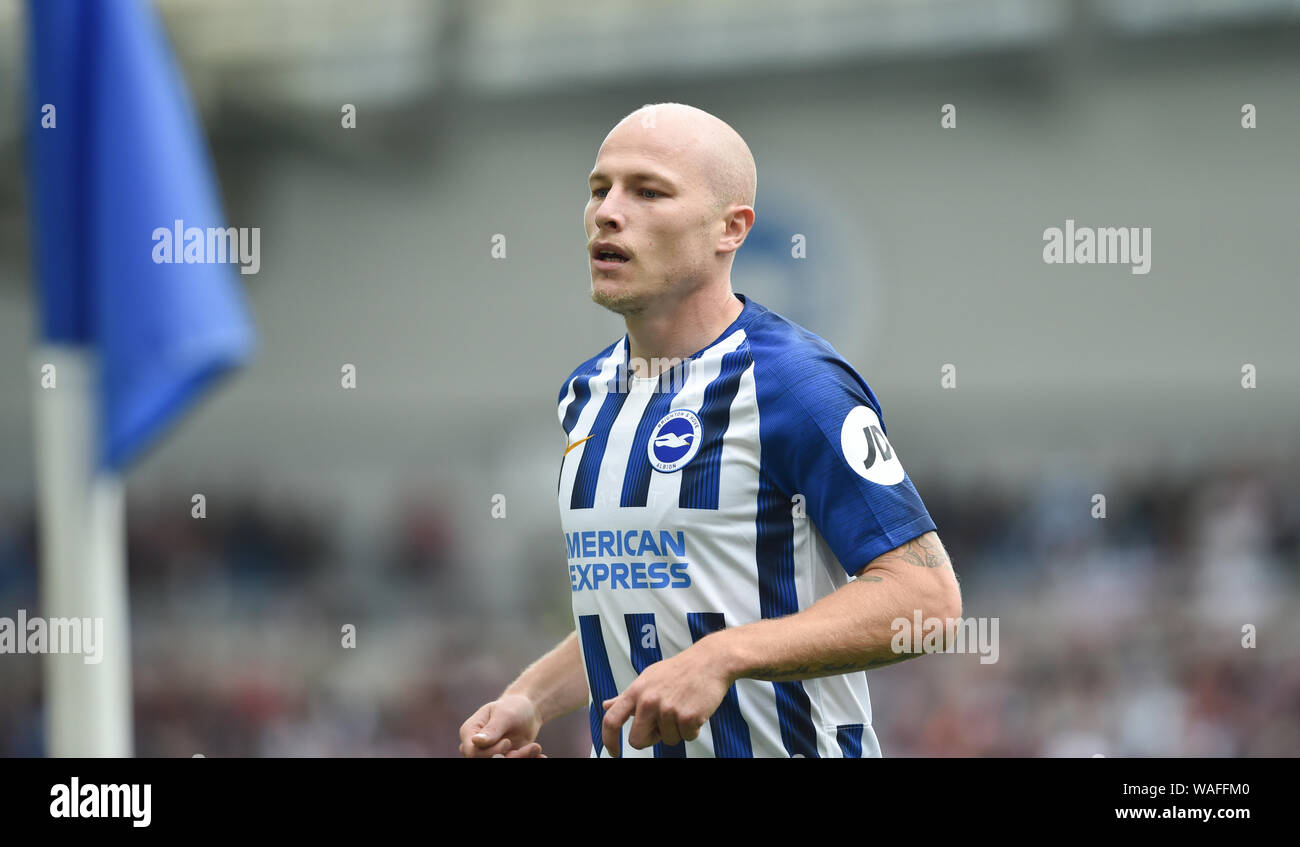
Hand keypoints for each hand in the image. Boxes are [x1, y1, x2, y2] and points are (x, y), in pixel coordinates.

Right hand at [459, 693, 546, 757]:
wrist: (528, 711)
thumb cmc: (513, 707)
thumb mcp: (504, 715)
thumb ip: (492, 729)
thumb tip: (475, 742)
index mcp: (470, 732)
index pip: (473, 752)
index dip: (490, 752)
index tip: (507, 743)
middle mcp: (476, 747)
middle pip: (488, 761)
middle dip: (512, 757)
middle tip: (533, 747)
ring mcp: (490, 755)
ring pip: (503, 764)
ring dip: (522, 758)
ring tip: (536, 747)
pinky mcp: (505, 759)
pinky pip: (514, 763)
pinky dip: (528, 759)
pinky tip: (541, 757)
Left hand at [600, 639, 732, 756]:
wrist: (710, 661)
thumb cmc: (678, 671)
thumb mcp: (648, 678)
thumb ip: (627, 696)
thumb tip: (605, 706)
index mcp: (636, 691)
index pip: (611, 720)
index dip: (609, 740)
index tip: (614, 753)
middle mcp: (648, 701)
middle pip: (637, 741)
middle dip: (650, 739)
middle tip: (663, 725)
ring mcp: (668, 709)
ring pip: (667, 740)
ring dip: (677, 730)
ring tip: (683, 706)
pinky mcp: (687, 717)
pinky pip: (687, 737)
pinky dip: (693, 729)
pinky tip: (695, 709)